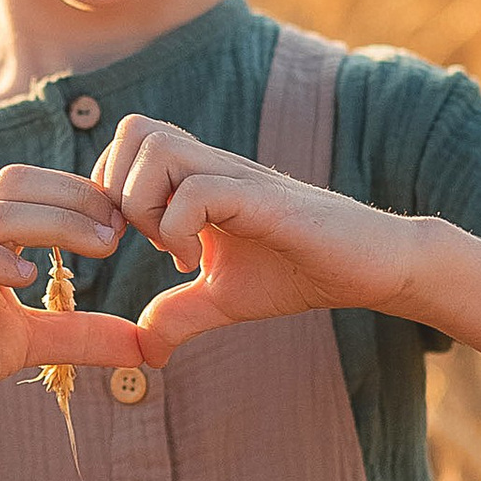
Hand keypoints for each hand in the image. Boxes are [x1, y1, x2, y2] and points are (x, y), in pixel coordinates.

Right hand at [0, 165, 143, 441]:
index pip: (37, 189)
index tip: (132, 221)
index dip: (85, 194)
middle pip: (18, 183)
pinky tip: (28, 280)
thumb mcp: (27, 342)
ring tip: (102, 246)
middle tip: (125, 226)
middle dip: (77, 194)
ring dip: (55, 221)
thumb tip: (143, 345)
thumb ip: (79, 335)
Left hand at [89, 117, 397, 358]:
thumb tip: (143, 350)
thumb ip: (180, 314)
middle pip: (133, 130)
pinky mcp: (262, 198)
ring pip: (158, 148)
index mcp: (196, 178)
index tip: (133, 242)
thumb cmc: (300, 272)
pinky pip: (197, 190)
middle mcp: (211, 166)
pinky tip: (196, 263)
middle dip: (119, 191)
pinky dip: (179, 229)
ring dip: (147, 206)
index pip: (126, 144)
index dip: (111, 189)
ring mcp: (236, 177)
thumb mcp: (225, 299)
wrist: (369, 267)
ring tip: (172, 252)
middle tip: (144, 243)